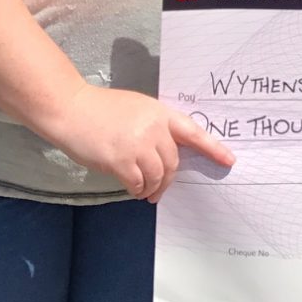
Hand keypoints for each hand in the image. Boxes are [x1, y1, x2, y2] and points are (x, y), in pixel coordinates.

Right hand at [40, 87, 235, 202]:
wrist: (72, 109)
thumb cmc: (102, 109)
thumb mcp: (136, 109)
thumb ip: (154, 126)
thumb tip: (163, 153)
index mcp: (160, 113)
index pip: (193, 132)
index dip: (212, 148)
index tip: (229, 160)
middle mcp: (153, 128)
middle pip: (173, 162)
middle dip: (168, 180)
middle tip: (160, 191)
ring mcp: (137, 144)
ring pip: (157, 176)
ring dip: (153, 188)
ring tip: (145, 192)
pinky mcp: (120, 160)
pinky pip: (137, 183)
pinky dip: (137, 189)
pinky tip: (133, 188)